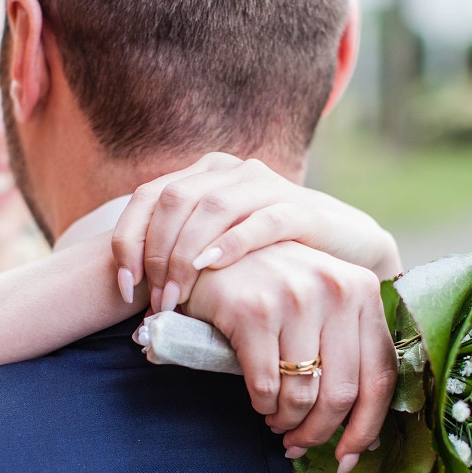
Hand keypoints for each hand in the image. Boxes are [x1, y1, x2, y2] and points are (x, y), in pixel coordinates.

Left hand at [112, 152, 400, 312]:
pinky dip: (233, 242)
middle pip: (173, 201)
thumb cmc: (272, 255)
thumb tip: (134, 288)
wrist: (346, 247)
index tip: (125, 287)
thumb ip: (181, 251)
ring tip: (178, 297)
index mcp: (204, 176)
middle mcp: (231, 171)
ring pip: (211, 209)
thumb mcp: (219, 247)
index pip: (148, 197)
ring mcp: (266, 186)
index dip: (128, 240)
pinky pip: (261, 220)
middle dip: (156, 254)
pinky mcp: (300, 208)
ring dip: (186, 255)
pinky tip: (214, 267)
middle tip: (156, 301)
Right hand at [183, 242, 396, 472]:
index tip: (349, 456)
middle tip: (300, 444)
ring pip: (303, 395)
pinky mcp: (254, 311)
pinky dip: (263, 405)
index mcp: (363, 290)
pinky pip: (267, 387)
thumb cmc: (272, 288)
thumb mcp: (322, 302)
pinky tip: (259, 402)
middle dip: (320, 433)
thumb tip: (363, 429)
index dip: (367, 425)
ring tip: (277, 421)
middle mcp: (336, 290)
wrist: (211, 255)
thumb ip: (348, 348)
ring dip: (288, 421)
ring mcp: (296, 298)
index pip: (381, 374)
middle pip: (342, 393)